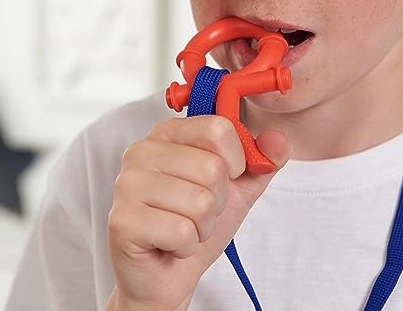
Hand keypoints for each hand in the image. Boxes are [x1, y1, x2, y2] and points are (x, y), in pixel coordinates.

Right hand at [106, 115, 290, 310]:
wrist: (167, 274)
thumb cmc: (196, 222)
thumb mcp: (238, 186)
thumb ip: (262, 160)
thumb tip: (280, 140)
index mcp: (168, 133)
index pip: (219, 128)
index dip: (235, 161)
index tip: (223, 178)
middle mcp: (142, 151)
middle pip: (212, 168)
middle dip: (218, 201)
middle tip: (198, 212)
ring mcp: (127, 184)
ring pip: (201, 202)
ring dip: (203, 226)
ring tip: (184, 227)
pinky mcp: (122, 221)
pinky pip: (182, 231)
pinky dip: (187, 246)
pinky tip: (170, 244)